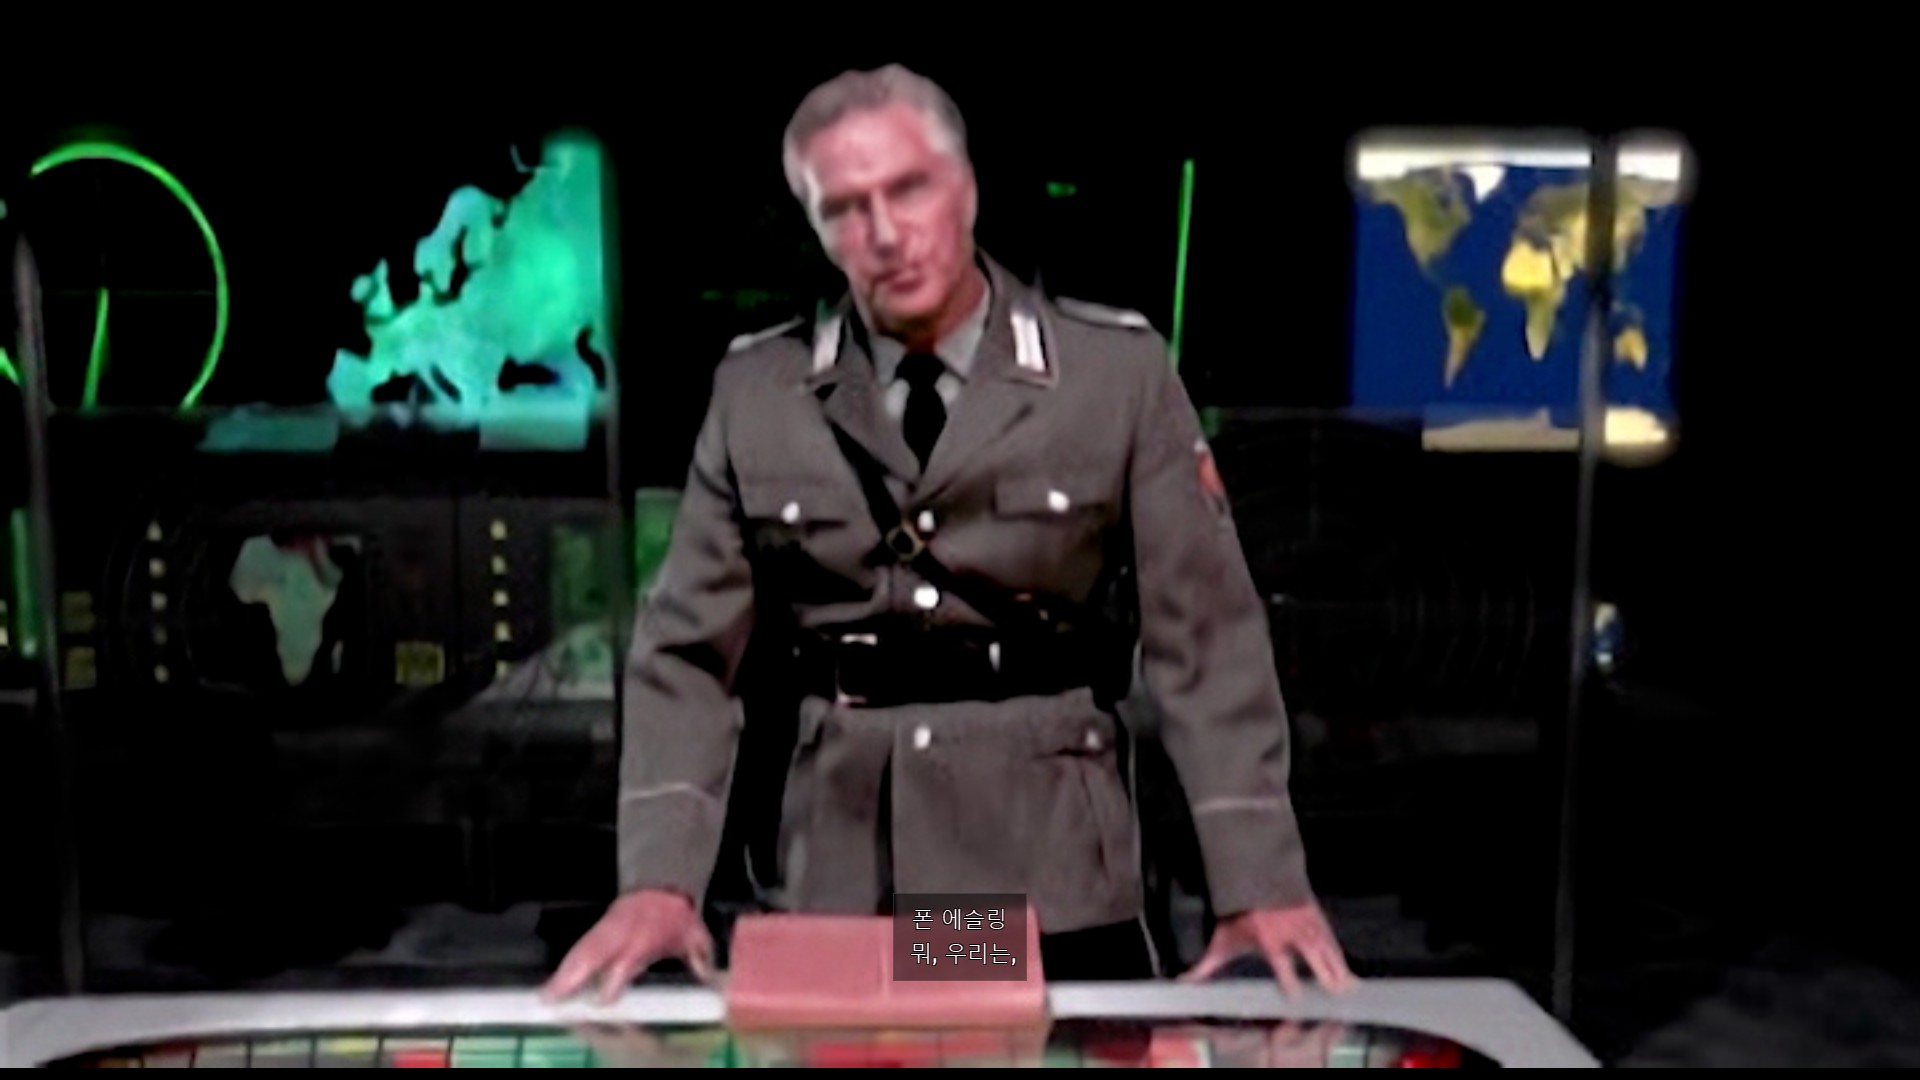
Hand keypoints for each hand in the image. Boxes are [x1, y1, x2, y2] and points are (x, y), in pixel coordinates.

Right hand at [542, 890, 716, 1003]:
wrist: (665, 881)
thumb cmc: (680, 916)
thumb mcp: (696, 935)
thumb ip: (700, 958)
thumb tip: (709, 978)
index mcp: (647, 934)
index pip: (627, 959)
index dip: (615, 978)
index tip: (602, 998)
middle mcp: (623, 931)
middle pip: (594, 952)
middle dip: (574, 974)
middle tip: (555, 996)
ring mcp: (608, 927)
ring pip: (582, 948)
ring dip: (564, 971)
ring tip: (548, 994)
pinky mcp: (600, 927)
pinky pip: (580, 945)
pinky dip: (567, 963)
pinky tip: (556, 982)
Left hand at [1177, 901, 1354, 996]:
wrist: (1254, 875)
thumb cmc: (1238, 914)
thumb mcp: (1223, 940)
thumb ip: (1206, 966)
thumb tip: (1184, 982)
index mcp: (1269, 940)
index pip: (1280, 964)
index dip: (1288, 981)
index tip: (1294, 998)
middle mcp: (1291, 932)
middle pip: (1312, 956)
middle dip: (1325, 974)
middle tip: (1336, 992)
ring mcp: (1306, 923)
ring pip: (1326, 947)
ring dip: (1338, 967)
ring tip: (1350, 986)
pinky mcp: (1316, 916)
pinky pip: (1331, 938)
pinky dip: (1340, 953)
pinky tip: (1348, 969)